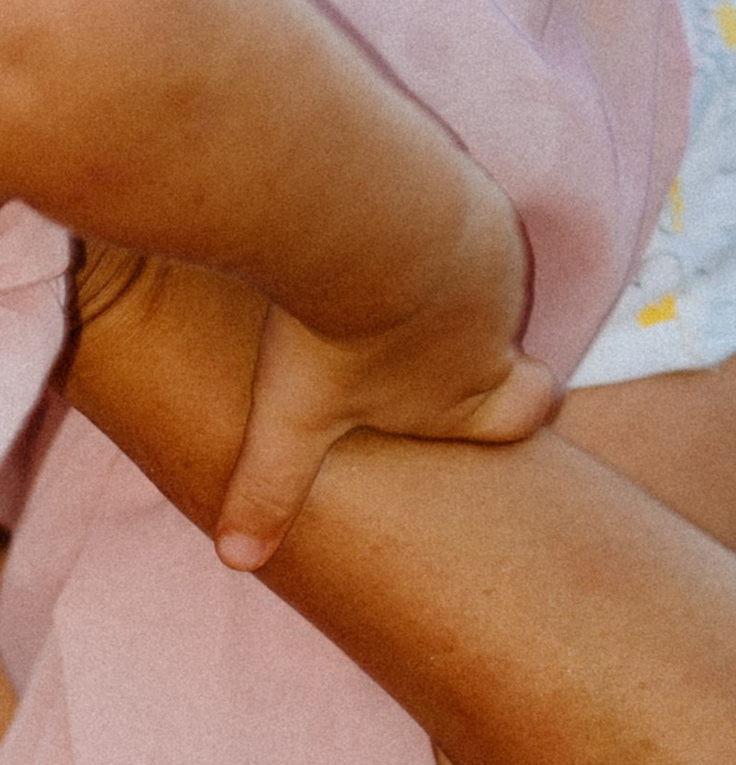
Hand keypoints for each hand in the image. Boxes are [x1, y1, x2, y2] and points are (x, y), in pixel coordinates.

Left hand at [214, 174, 556, 568]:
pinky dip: (424, 221)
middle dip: (464, 341)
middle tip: (407, 329)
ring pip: (477, 273)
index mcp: (468, 390)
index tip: (487, 405)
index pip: (527, 413)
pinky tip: (373, 217)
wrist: (362, 217)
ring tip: (372, 271)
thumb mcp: (292, 420)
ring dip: (436, 275)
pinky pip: (459, 216)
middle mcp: (498, 327)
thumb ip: (270, 489)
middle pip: (499, 340)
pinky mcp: (477, 204)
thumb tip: (237, 560)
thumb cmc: (331, 332)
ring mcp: (495, 260)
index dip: (514, 413)